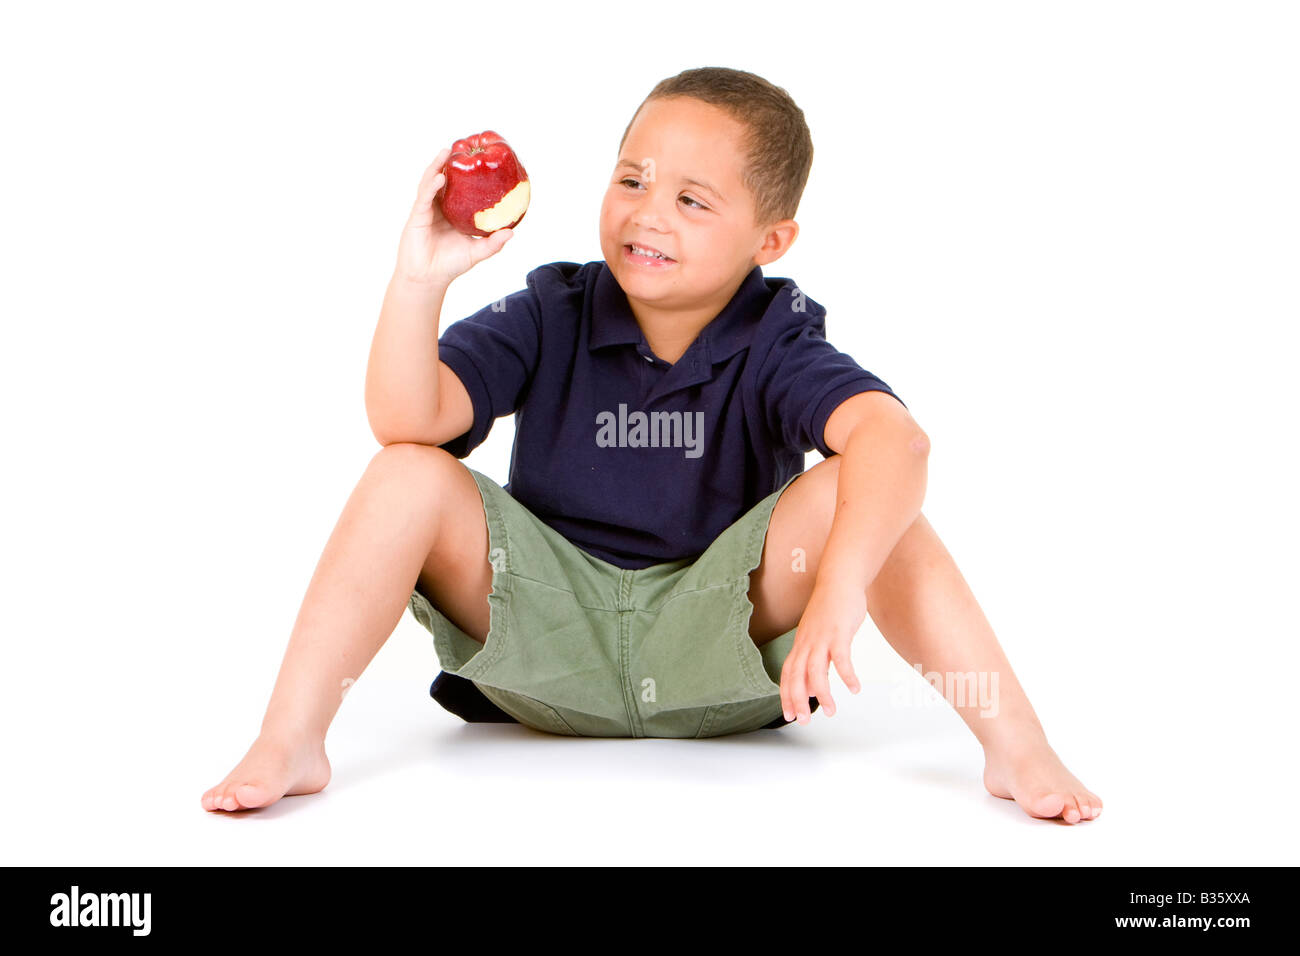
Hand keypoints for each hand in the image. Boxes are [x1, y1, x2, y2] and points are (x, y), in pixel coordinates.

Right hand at [395, 147, 514, 285]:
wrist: (428, 279)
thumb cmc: (450, 265)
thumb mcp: (476, 252)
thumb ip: (493, 243)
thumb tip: (511, 232)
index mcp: (452, 213)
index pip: (459, 189)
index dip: (465, 175)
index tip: (477, 160)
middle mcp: (438, 208)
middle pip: (443, 180)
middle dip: (448, 163)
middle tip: (460, 147)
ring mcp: (426, 210)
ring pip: (430, 183)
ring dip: (437, 166)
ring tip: (447, 152)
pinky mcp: (417, 217)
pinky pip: (424, 197)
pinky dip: (432, 186)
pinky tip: (440, 177)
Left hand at [779, 576, 865, 722]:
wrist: (839, 579)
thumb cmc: (831, 609)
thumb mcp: (818, 635)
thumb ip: (815, 658)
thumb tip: (814, 685)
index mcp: (801, 644)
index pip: (788, 675)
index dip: (786, 696)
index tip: (789, 715)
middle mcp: (807, 643)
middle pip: (796, 677)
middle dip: (797, 701)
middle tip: (802, 722)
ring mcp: (822, 638)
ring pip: (815, 672)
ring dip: (822, 694)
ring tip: (830, 711)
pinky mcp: (839, 632)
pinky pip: (841, 658)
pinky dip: (847, 675)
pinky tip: (854, 688)